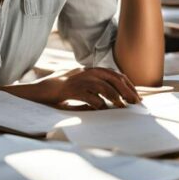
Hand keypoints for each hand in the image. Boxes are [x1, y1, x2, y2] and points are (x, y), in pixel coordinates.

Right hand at [22, 67, 140, 108]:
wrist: (42, 89)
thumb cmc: (64, 90)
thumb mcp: (82, 86)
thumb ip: (96, 89)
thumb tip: (115, 99)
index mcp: (91, 70)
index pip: (115, 74)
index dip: (127, 84)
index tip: (136, 95)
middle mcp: (87, 72)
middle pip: (113, 78)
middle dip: (126, 90)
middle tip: (135, 102)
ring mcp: (79, 79)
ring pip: (103, 86)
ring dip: (115, 97)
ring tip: (122, 106)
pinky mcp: (70, 89)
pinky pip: (89, 96)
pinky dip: (98, 103)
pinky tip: (103, 109)